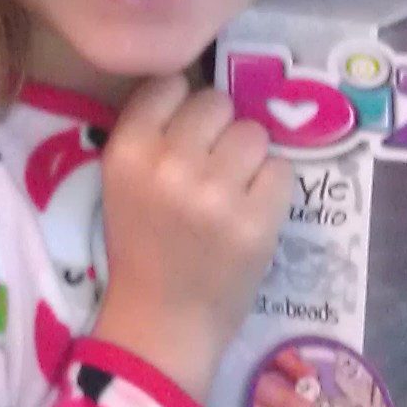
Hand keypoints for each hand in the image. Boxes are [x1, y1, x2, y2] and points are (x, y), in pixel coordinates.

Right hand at [89, 77, 288, 395]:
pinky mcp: (256, 220)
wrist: (162, 322)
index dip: (184, 106)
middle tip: (211, 170)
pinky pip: (282, 170)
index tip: (185, 136)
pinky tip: (251, 212)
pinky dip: (271, 188)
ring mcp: (215, 193)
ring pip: (254, 133)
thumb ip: (154, 134)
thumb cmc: (144, 248)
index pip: (170, 84)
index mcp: (127, 152)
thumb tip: (207, 90)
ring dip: (249, 158)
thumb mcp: (124, 182)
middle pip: (217, 102)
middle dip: (219, 131)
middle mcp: (168, 164)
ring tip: (232, 193)